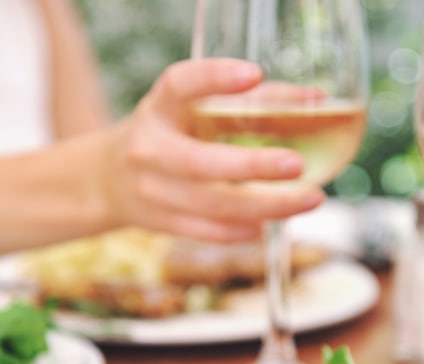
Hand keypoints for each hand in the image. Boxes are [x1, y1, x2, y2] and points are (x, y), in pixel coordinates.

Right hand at [102, 58, 325, 241]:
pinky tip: (270, 224)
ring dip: (264, 206)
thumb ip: (253, 101)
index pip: (178, 85)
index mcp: (158, 108)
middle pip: (199, 162)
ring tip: (310, 199)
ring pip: (210, 205)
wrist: (107, 180)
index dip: (214, 77)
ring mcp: (152, 190)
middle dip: (251, 166)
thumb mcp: (194, 109)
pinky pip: (205, 231)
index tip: (254, 73)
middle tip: (296, 164)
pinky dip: (240, 231)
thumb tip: (316, 98)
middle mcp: (148, 149)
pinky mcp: (159, 222)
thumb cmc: (169, 134)